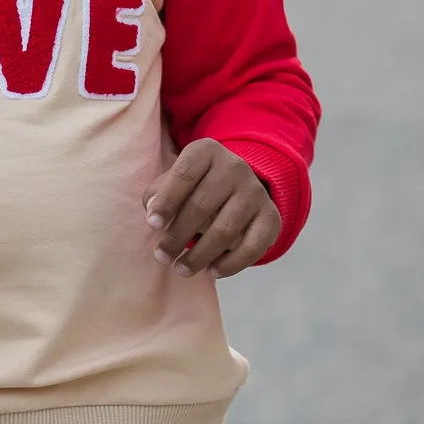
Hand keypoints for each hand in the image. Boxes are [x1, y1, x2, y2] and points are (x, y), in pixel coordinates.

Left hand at [144, 140, 279, 278]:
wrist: (237, 189)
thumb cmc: (195, 186)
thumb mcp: (175, 181)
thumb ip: (158, 193)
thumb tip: (153, 211)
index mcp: (207, 151)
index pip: (184, 174)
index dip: (167, 201)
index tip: (152, 225)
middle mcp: (235, 166)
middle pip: (202, 205)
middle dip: (178, 235)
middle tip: (162, 256)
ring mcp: (255, 191)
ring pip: (225, 230)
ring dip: (200, 255)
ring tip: (181, 269)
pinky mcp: (271, 216)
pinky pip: (252, 246)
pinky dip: (231, 264)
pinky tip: (212, 272)